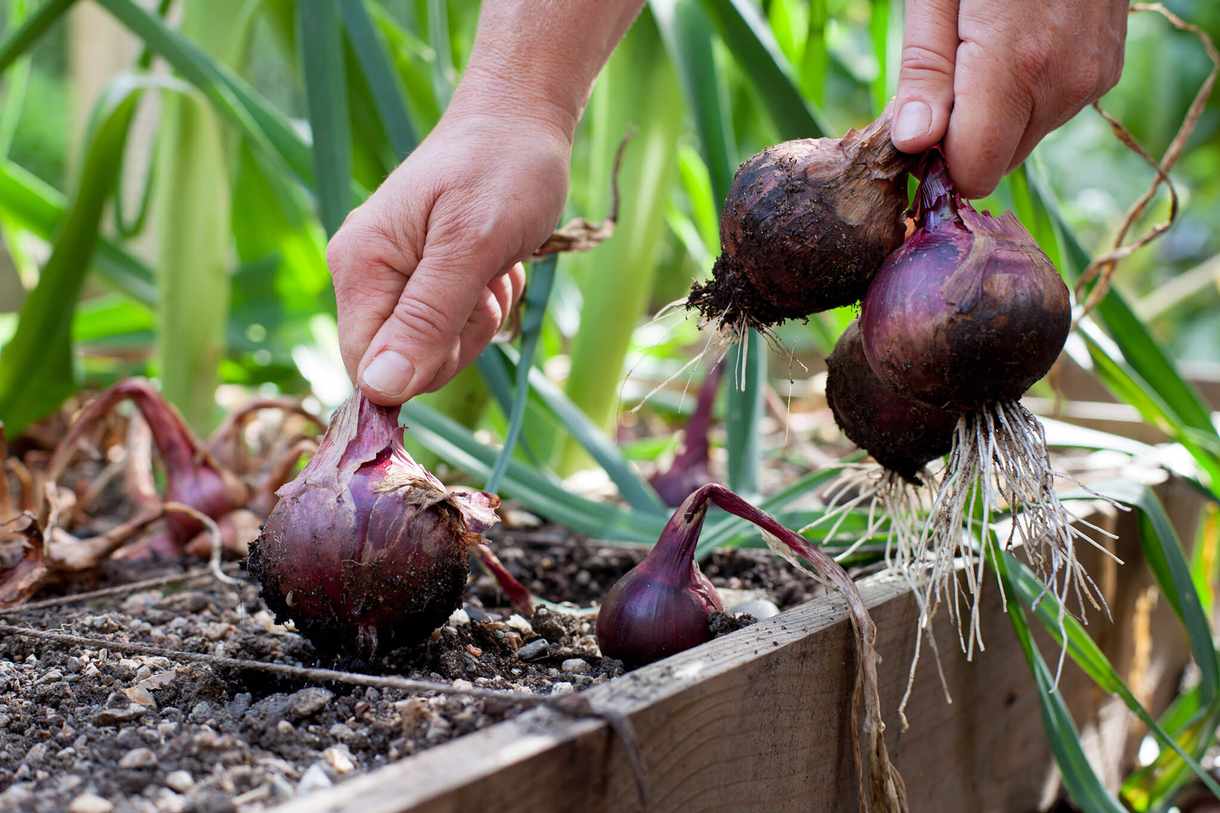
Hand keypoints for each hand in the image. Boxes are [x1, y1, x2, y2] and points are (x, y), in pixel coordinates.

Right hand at [326, 109, 569, 404]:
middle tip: (486, 282)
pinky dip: (486, 302)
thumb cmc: (502, 169)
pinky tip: (496, 262)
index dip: (423, 366)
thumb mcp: (472, 246)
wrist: (521, 119)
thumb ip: (427, 318)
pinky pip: (452, 324)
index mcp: (360, 266)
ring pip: (434, 348)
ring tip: (493, 265)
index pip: (368, 367)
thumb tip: (380, 389)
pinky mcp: (422, 275)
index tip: (466, 317)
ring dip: (479, 318)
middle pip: (405, 364)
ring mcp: (392, 275)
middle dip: (459, 337)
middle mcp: (364, 274)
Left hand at [891, 0, 1126, 197]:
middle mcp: (1064, 84)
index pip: (973, 172)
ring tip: (982, 49)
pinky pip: (1049, 112)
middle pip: (995, 161)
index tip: (917, 124)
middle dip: (961, 137)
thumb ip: (926, 71)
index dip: (936, 159)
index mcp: (1016, 68)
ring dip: (993, 116)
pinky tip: (1015, 45)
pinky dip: (1023, 97)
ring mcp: (1091, 80)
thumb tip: (913, 143)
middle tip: (945, 77)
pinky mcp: (1105, 72)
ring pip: (1022, 139)